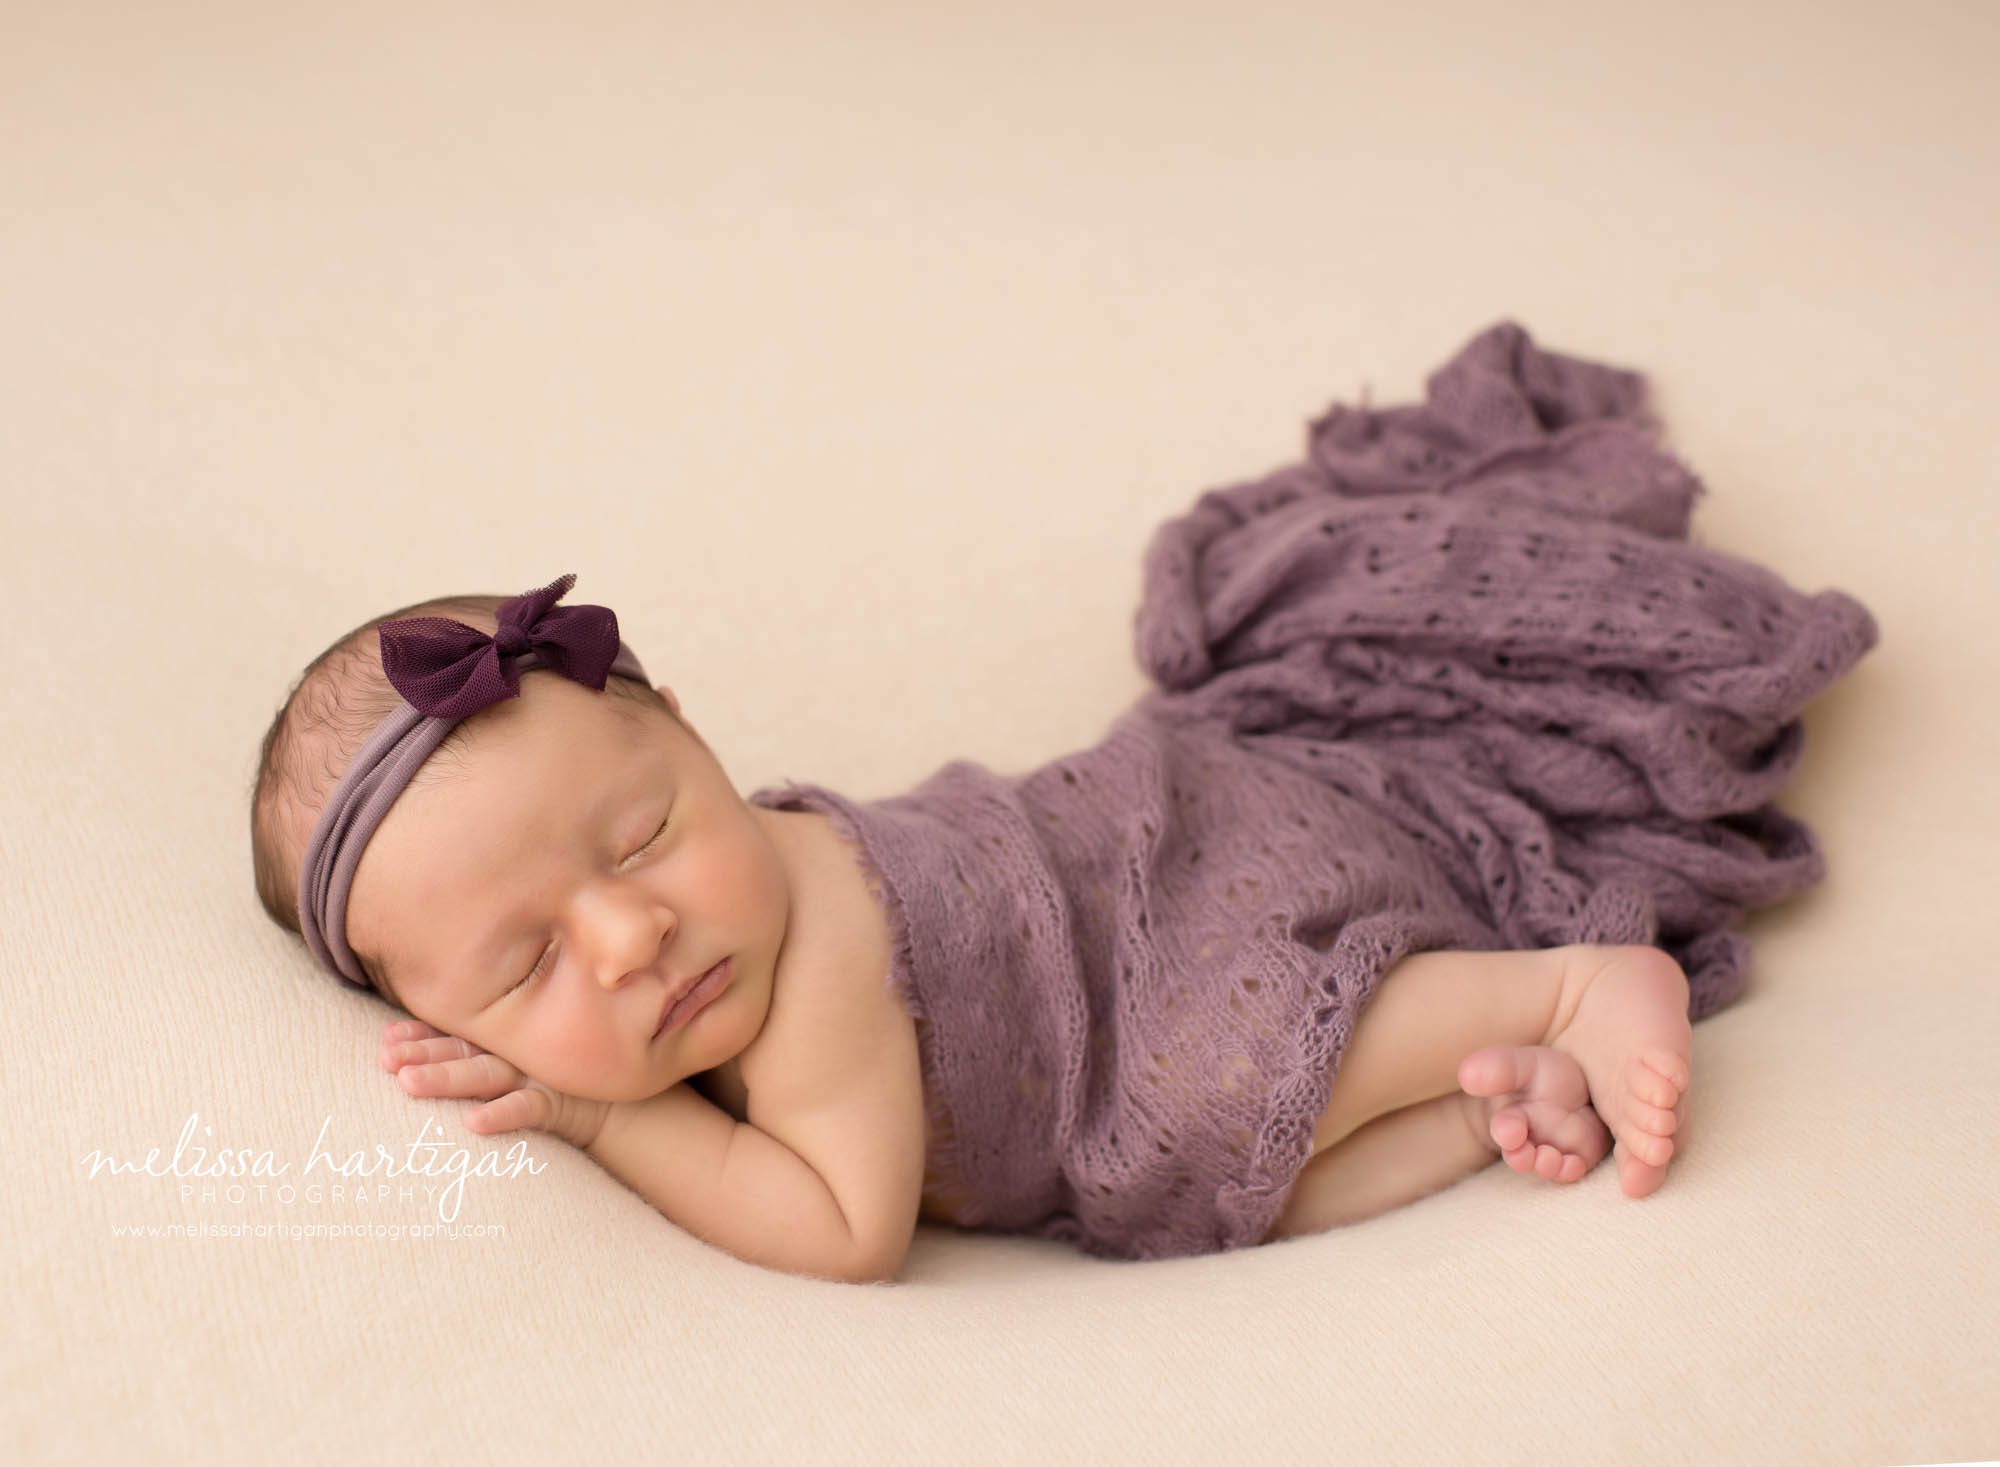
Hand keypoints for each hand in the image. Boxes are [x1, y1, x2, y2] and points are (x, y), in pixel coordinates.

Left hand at [378, 1019, 611, 1149]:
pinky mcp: (560, 1104)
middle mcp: (515, 1056)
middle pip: (462, 1052)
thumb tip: (415, 1063)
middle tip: (385, 1059)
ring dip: (447, 1078)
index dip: (420, 1035)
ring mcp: (537, 1077)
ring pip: (484, 1075)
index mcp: (502, 1045)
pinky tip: (473, 1124)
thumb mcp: (519, 1066)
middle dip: (422, 1054)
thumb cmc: (559, 1087)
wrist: (620, 1109)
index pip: (455, 1035)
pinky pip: (527, 1110)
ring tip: (408, 1084)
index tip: (386, 1040)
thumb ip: (479, 1056)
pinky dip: (502, 1115)